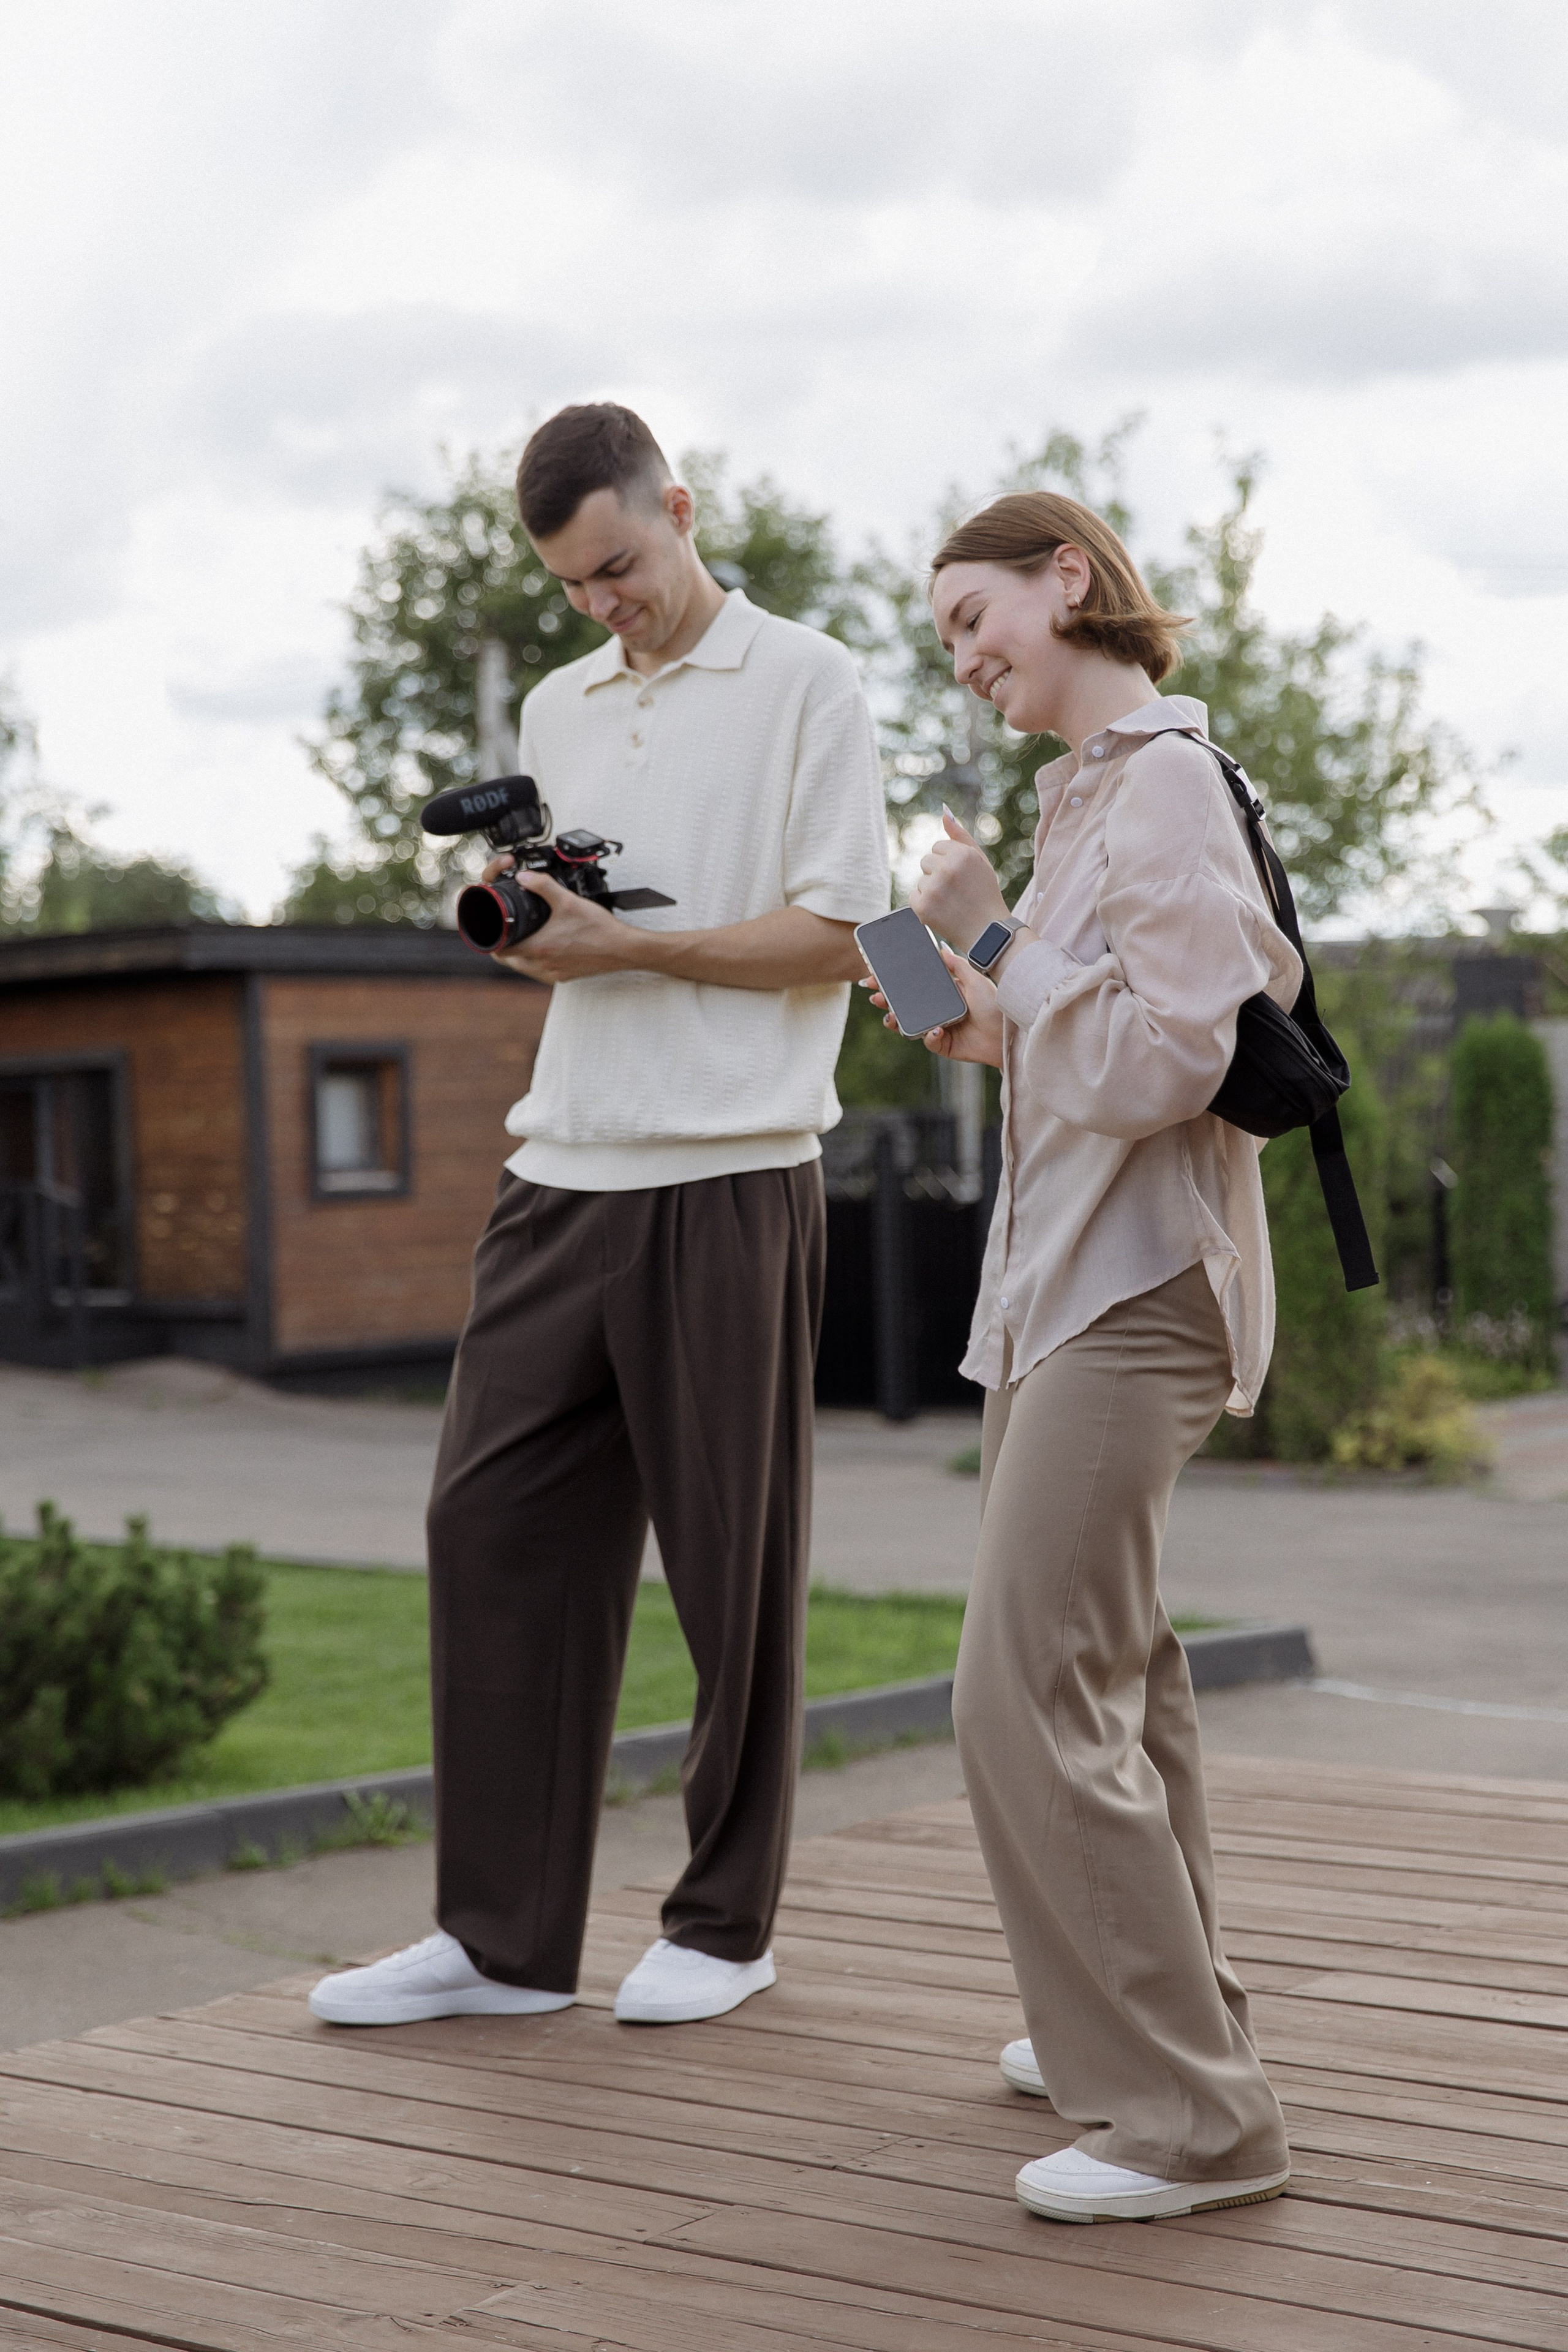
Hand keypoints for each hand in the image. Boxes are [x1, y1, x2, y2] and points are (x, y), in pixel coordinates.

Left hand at [491, 872, 633, 981]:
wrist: (623, 949)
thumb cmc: (599, 929)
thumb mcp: (568, 900)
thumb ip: (542, 885)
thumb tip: (523, 877)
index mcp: (539, 948)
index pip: (501, 951)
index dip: (492, 940)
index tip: (493, 930)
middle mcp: (543, 965)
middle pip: (509, 961)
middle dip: (504, 947)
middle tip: (507, 932)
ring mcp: (553, 974)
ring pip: (524, 969)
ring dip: (519, 955)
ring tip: (524, 938)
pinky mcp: (564, 978)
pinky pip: (541, 973)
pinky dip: (536, 962)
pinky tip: (545, 949)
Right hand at [859, 945, 1004, 1068]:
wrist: (1008, 1033)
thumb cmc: (996, 1005)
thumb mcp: (976, 979)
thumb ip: (957, 965)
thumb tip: (940, 948)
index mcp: (943, 992)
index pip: (913, 985)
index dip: (893, 982)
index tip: (877, 976)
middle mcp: (938, 1009)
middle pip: (906, 1005)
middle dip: (886, 1000)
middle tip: (874, 996)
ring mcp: (939, 1027)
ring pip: (910, 1025)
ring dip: (896, 1020)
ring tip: (890, 1016)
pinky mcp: (944, 1045)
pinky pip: (929, 1041)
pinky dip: (930, 1036)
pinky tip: (936, 1030)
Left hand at [908, 808, 1010, 950]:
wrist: (987, 932)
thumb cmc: (984, 893)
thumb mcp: (980, 861)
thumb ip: (961, 836)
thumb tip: (944, 812)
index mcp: (962, 854)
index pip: (937, 847)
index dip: (948, 862)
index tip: (960, 876)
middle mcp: (947, 869)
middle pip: (926, 861)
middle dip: (938, 873)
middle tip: (956, 890)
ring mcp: (934, 889)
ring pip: (922, 879)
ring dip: (932, 889)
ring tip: (952, 902)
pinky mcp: (923, 907)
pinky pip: (914, 896)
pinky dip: (925, 904)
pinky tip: (943, 911)